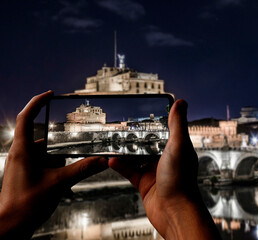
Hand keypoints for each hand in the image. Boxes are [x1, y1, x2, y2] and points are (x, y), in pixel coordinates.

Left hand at [0, 91, 108, 238]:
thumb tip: (102, 161)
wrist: (10, 228)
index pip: (26, 118)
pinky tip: (66, 174)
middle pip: (40, 137)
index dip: (37, 102)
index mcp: (22, 151)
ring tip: (72, 161)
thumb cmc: (24, 206)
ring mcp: (22, 166)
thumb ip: (83, 170)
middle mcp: (20, 156)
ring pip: (43, 153)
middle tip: (75, 138)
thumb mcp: (59, 184)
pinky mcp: (26, 176)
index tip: (50, 94)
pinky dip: (55, 166)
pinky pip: (42, 164)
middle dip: (58, 139)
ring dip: (58, 156)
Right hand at [109, 100, 220, 239]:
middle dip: (134, 136)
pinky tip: (112, 160)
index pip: (163, 130)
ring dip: (124, 151)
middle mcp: (166, 159)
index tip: (141, 113)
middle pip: (147, 143)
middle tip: (120, 127)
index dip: (153, 122)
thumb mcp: (178, 146)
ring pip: (136, 157)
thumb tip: (180, 103)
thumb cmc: (181, 181)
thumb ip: (177, 124)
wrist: (174, 211)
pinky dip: (120, 165)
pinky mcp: (144, 183)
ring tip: (113, 142)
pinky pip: (129, 171)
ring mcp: (154, 171)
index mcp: (177, 148)